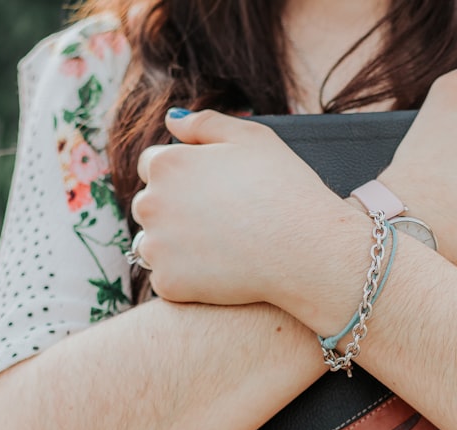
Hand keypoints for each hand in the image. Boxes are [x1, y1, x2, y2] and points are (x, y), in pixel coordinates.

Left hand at [131, 110, 351, 304]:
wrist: (306, 250)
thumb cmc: (285, 189)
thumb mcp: (252, 137)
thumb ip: (205, 123)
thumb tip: (171, 120)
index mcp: (166, 163)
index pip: (153, 165)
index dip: (185, 175)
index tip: (212, 190)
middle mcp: (151, 202)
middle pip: (150, 204)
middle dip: (176, 209)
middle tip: (222, 220)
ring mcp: (156, 246)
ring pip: (153, 243)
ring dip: (176, 244)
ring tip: (221, 246)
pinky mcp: (168, 283)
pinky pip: (169, 278)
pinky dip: (189, 277)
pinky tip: (221, 271)